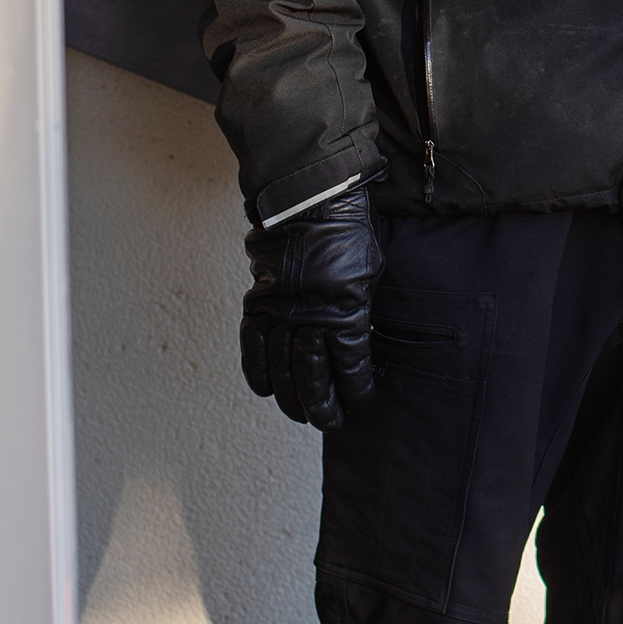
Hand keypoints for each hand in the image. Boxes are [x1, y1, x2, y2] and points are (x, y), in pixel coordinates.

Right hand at [241, 182, 383, 427]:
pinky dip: (258, 371)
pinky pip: (252, 346)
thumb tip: (354, 344)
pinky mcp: (259, 302)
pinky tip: (266, 390)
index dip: (354, 390)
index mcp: (347, 310)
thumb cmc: (349, 233)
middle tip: (327, 423)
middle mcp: (311, 316)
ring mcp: (281, 311)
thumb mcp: (369, 274)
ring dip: (291, 398)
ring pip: (282, 368)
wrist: (309, 200)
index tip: (358, 403)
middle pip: (313, 376)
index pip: (350, 366)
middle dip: (321, 406)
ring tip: (300, 416)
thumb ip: (359, 312)